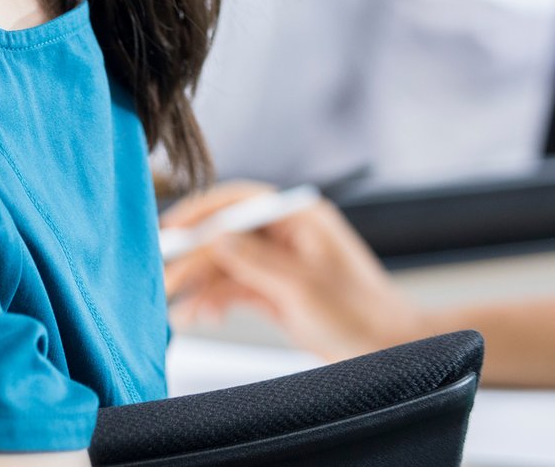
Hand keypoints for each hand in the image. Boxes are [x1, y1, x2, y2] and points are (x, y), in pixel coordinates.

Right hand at [163, 182, 423, 360]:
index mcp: (299, 218)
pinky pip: (232, 288)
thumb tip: (213, 237)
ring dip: (199, 285)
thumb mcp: (303, 287)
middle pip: (223, 234)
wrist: (391, 353)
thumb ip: (254, 260)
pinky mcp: (272, 290)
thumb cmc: (362, 316)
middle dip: (193, 258)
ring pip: (223, 264)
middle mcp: (284, 235)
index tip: (170, 231)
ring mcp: (277, 263)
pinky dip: (213, 301)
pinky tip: (201, 316)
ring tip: (179, 309)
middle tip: (164, 278)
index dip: (199, 213)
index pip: (237, 201)